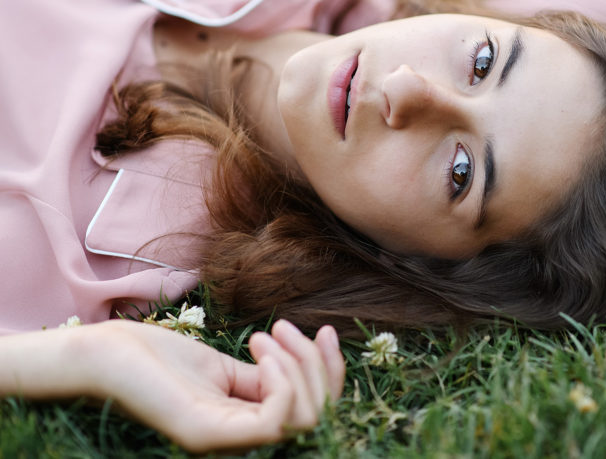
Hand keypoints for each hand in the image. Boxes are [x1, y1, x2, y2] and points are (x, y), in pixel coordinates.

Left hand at [64, 320, 342, 451]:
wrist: (108, 355)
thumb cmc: (162, 359)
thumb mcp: (228, 367)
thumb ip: (266, 378)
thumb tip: (303, 369)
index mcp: (246, 428)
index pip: (313, 414)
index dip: (330, 373)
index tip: (324, 330)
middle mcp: (239, 442)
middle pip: (317, 418)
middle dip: (317, 366)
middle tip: (283, 328)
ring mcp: (223, 442)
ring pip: (303, 420)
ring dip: (298, 367)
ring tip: (265, 337)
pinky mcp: (206, 435)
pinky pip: (274, 421)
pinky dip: (282, 382)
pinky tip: (262, 353)